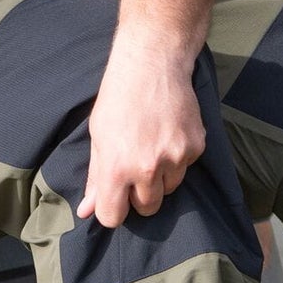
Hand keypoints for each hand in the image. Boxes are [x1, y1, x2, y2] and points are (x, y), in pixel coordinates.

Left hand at [78, 27, 205, 228]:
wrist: (152, 65)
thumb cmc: (118, 99)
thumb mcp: (98, 137)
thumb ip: (96, 177)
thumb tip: (87, 211)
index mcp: (116, 168)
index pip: (113, 217)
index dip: (112, 210)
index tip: (115, 198)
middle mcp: (147, 168)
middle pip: (147, 209)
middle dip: (139, 196)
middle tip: (135, 170)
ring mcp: (175, 158)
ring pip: (169, 190)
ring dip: (161, 178)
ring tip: (152, 147)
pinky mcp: (195, 147)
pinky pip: (186, 168)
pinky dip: (178, 158)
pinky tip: (168, 134)